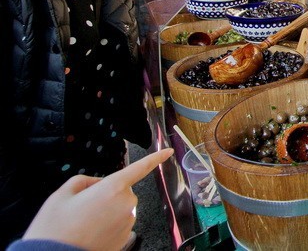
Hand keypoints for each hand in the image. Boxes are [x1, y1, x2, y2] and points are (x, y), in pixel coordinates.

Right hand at [22, 149, 173, 250]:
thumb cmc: (56, 228)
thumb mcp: (62, 194)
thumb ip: (84, 181)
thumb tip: (97, 184)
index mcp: (113, 187)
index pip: (140, 168)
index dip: (156, 158)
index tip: (169, 151)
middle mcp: (126, 204)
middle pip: (121, 191)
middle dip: (106, 195)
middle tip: (84, 207)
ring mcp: (128, 222)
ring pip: (120, 208)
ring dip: (106, 212)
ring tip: (84, 223)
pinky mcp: (125, 238)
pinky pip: (119, 224)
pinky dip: (107, 226)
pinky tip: (91, 232)